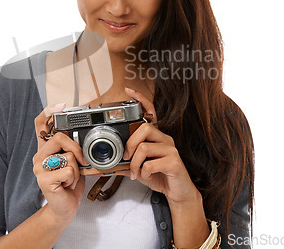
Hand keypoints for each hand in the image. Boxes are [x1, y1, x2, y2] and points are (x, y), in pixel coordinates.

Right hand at [32, 104, 86, 222]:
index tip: (62, 106)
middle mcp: (39, 156)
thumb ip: (73, 149)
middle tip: (82, 161)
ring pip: (67, 155)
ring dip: (77, 169)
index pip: (41, 123)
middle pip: (59, 136)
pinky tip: (67, 185)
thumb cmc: (69, 184)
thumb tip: (86, 137)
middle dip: (77, 148)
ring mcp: (39, 168)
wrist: (63, 208)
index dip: (49, 111)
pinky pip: (68, 170)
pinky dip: (74, 178)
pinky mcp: (43, 180)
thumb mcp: (74, 162)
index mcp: (45, 149)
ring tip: (70, 178)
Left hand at [119, 88, 201, 205]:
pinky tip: (146, 176)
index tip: (129, 91)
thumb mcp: (138, 169)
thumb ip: (124, 164)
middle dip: (130, 144)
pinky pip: (151, 163)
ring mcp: (171, 149)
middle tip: (126, 157)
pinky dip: (143, 172)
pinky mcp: (174, 162)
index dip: (141, 100)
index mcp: (157, 136)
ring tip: (135, 172)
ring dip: (134, 163)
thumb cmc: (159, 176)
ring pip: (144, 147)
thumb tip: (105, 166)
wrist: (178, 193)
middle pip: (144, 128)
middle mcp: (165, 139)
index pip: (151, 113)